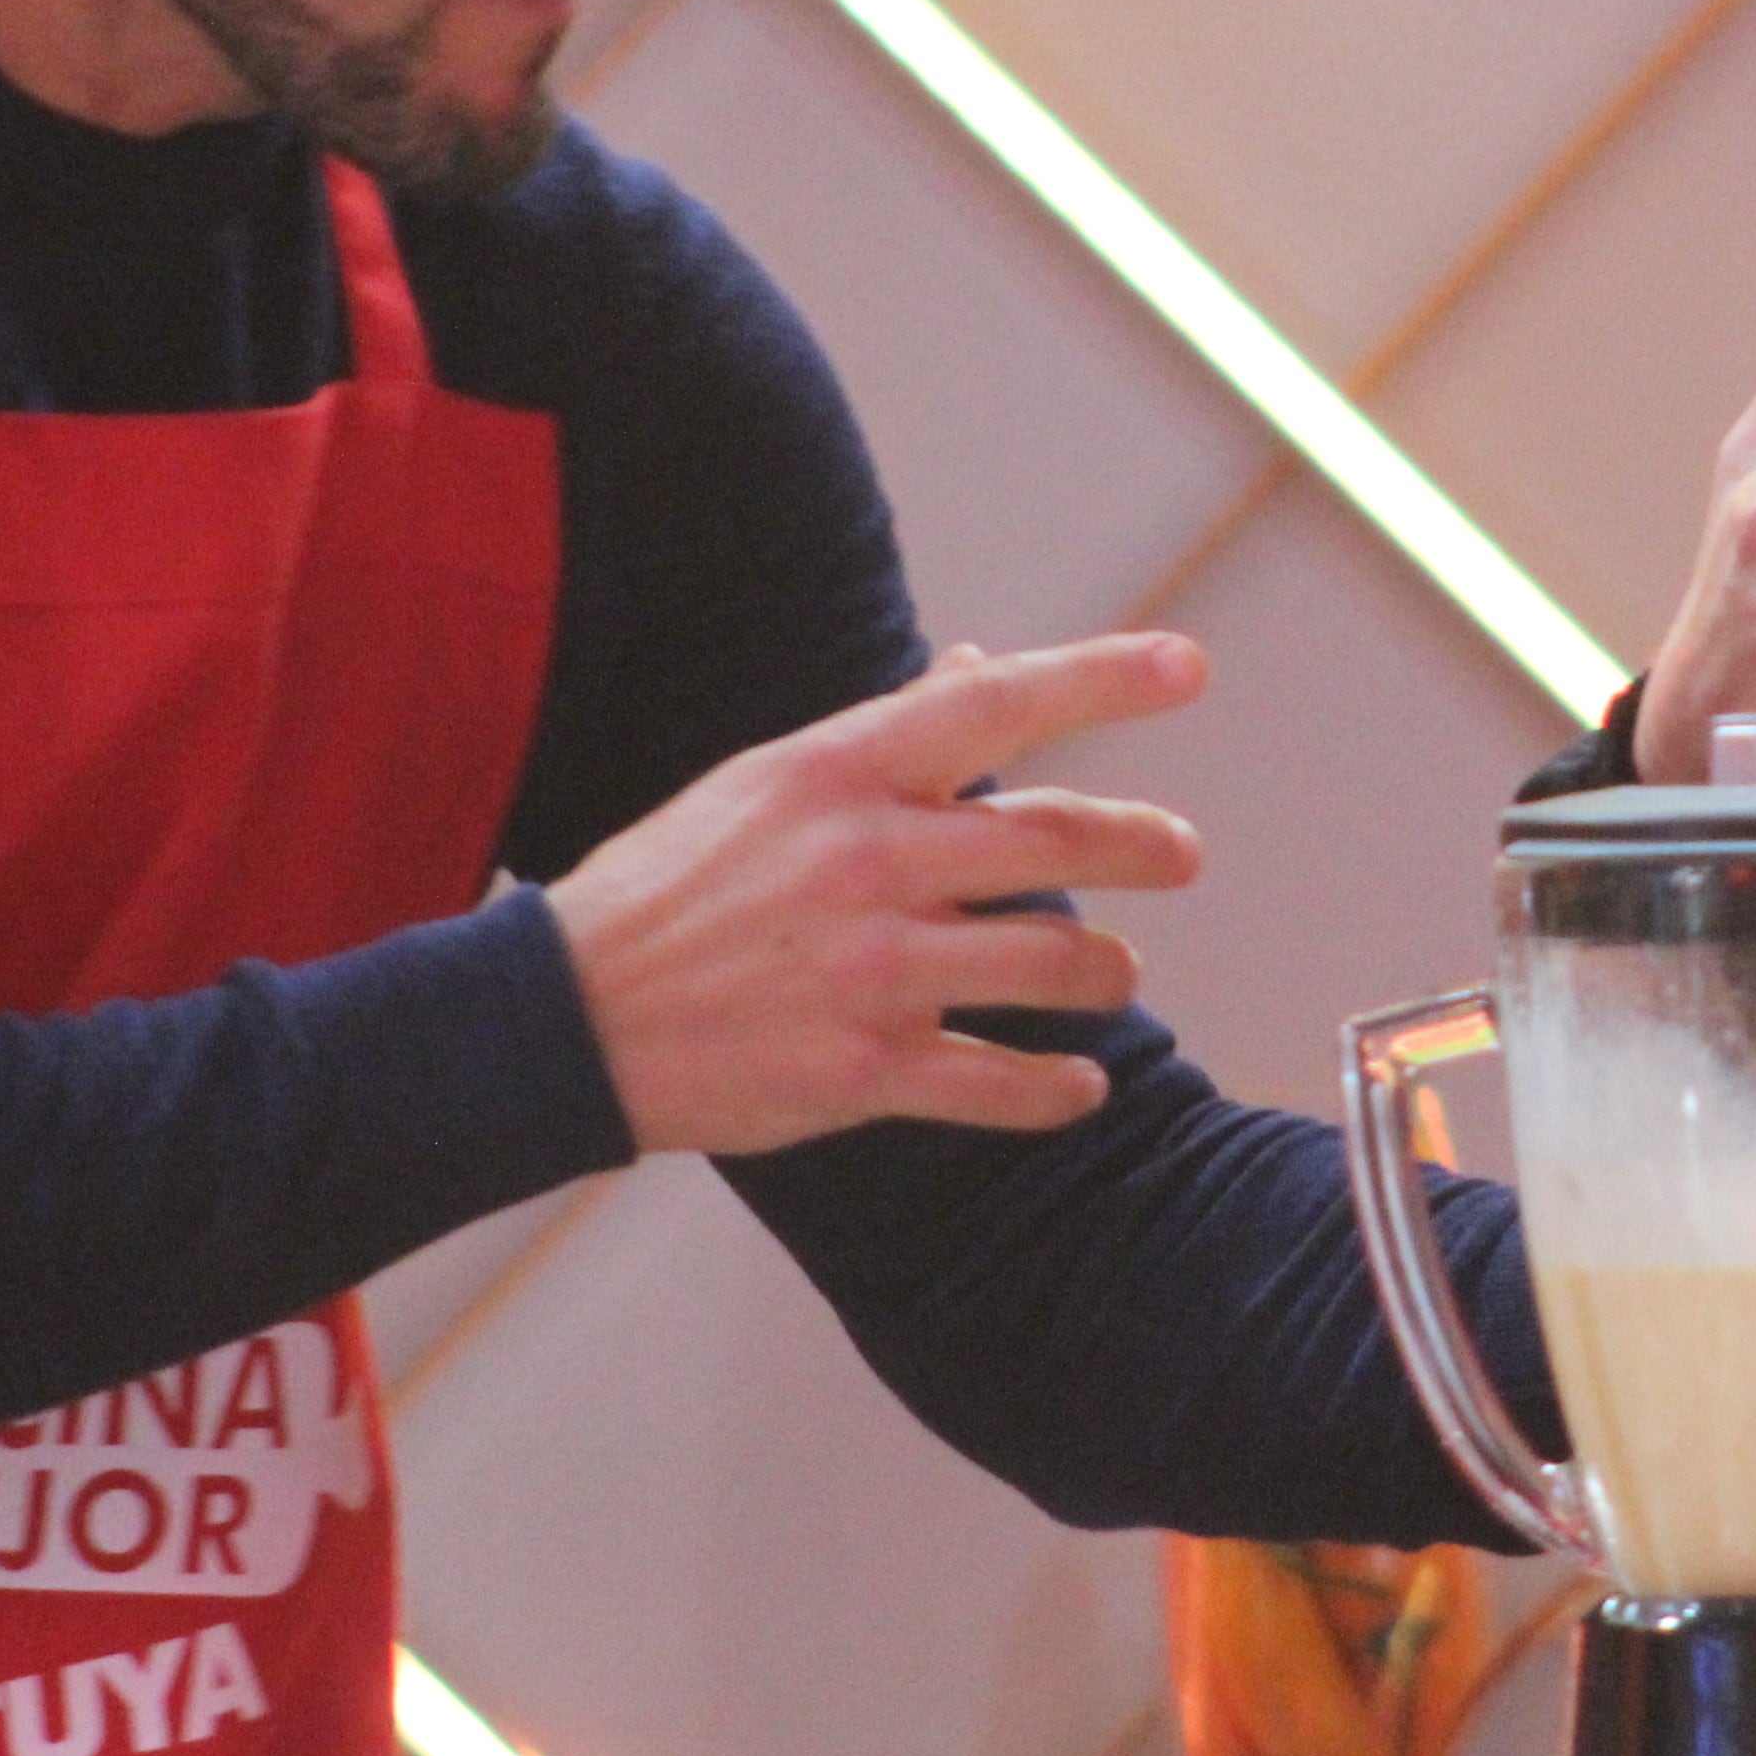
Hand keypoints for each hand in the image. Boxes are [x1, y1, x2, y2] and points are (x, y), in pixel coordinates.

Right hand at [552, 630, 1211, 1155]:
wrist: (569, 1016)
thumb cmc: (675, 886)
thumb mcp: (769, 782)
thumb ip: (888, 736)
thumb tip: (982, 670)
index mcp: (841, 773)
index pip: (998, 706)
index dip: (1103, 677)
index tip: (1186, 665)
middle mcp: (869, 861)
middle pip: (1056, 840)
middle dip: (1145, 845)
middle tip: (1185, 852)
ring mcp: (873, 970)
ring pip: (1052, 964)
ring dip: (1108, 971)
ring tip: (1117, 972)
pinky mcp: (865, 1070)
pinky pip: (1000, 1083)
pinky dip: (1058, 1090)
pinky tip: (1081, 1085)